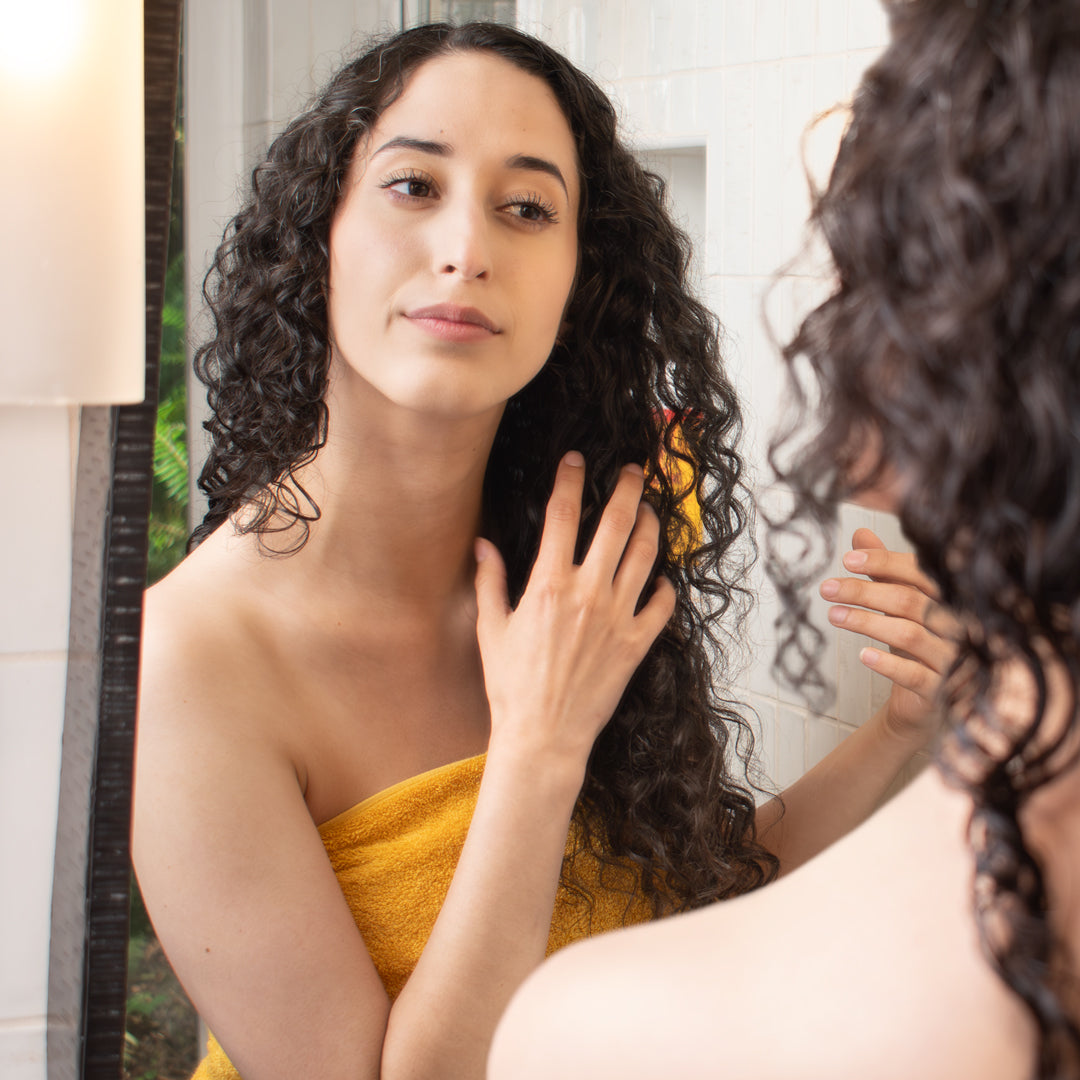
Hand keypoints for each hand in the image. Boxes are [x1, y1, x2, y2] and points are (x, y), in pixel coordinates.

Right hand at [474, 452, 676, 768]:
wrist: (542, 736)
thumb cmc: (511, 686)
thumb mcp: (491, 629)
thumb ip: (490, 581)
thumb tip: (483, 545)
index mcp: (548, 584)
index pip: (563, 514)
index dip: (571, 479)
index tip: (576, 460)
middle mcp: (587, 593)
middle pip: (617, 524)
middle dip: (628, 489)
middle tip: (635, 471)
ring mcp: (617, 617)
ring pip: (646, 556)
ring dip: (652, 527)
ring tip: (652, 511)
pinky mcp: (636, 644)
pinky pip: (662, 605)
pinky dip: (667, 587)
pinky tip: (662, 578)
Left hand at [820, 528, 958, 747]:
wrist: (929, 701)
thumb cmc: (917, 645)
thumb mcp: (901, 606)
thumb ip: (884, 571)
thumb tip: (860, 534)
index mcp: (951, 598)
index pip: (919, 572)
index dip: (883, 562)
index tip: (846, 559)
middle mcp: (958, 626)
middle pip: (909, 601)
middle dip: (864, 592)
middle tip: (827, 588)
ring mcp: (953, 659)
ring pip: (909, 635)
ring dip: (866, 623)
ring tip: (834, 615)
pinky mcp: (944, 691)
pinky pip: (915, 675)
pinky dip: (887, 665)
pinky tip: (862, 655)